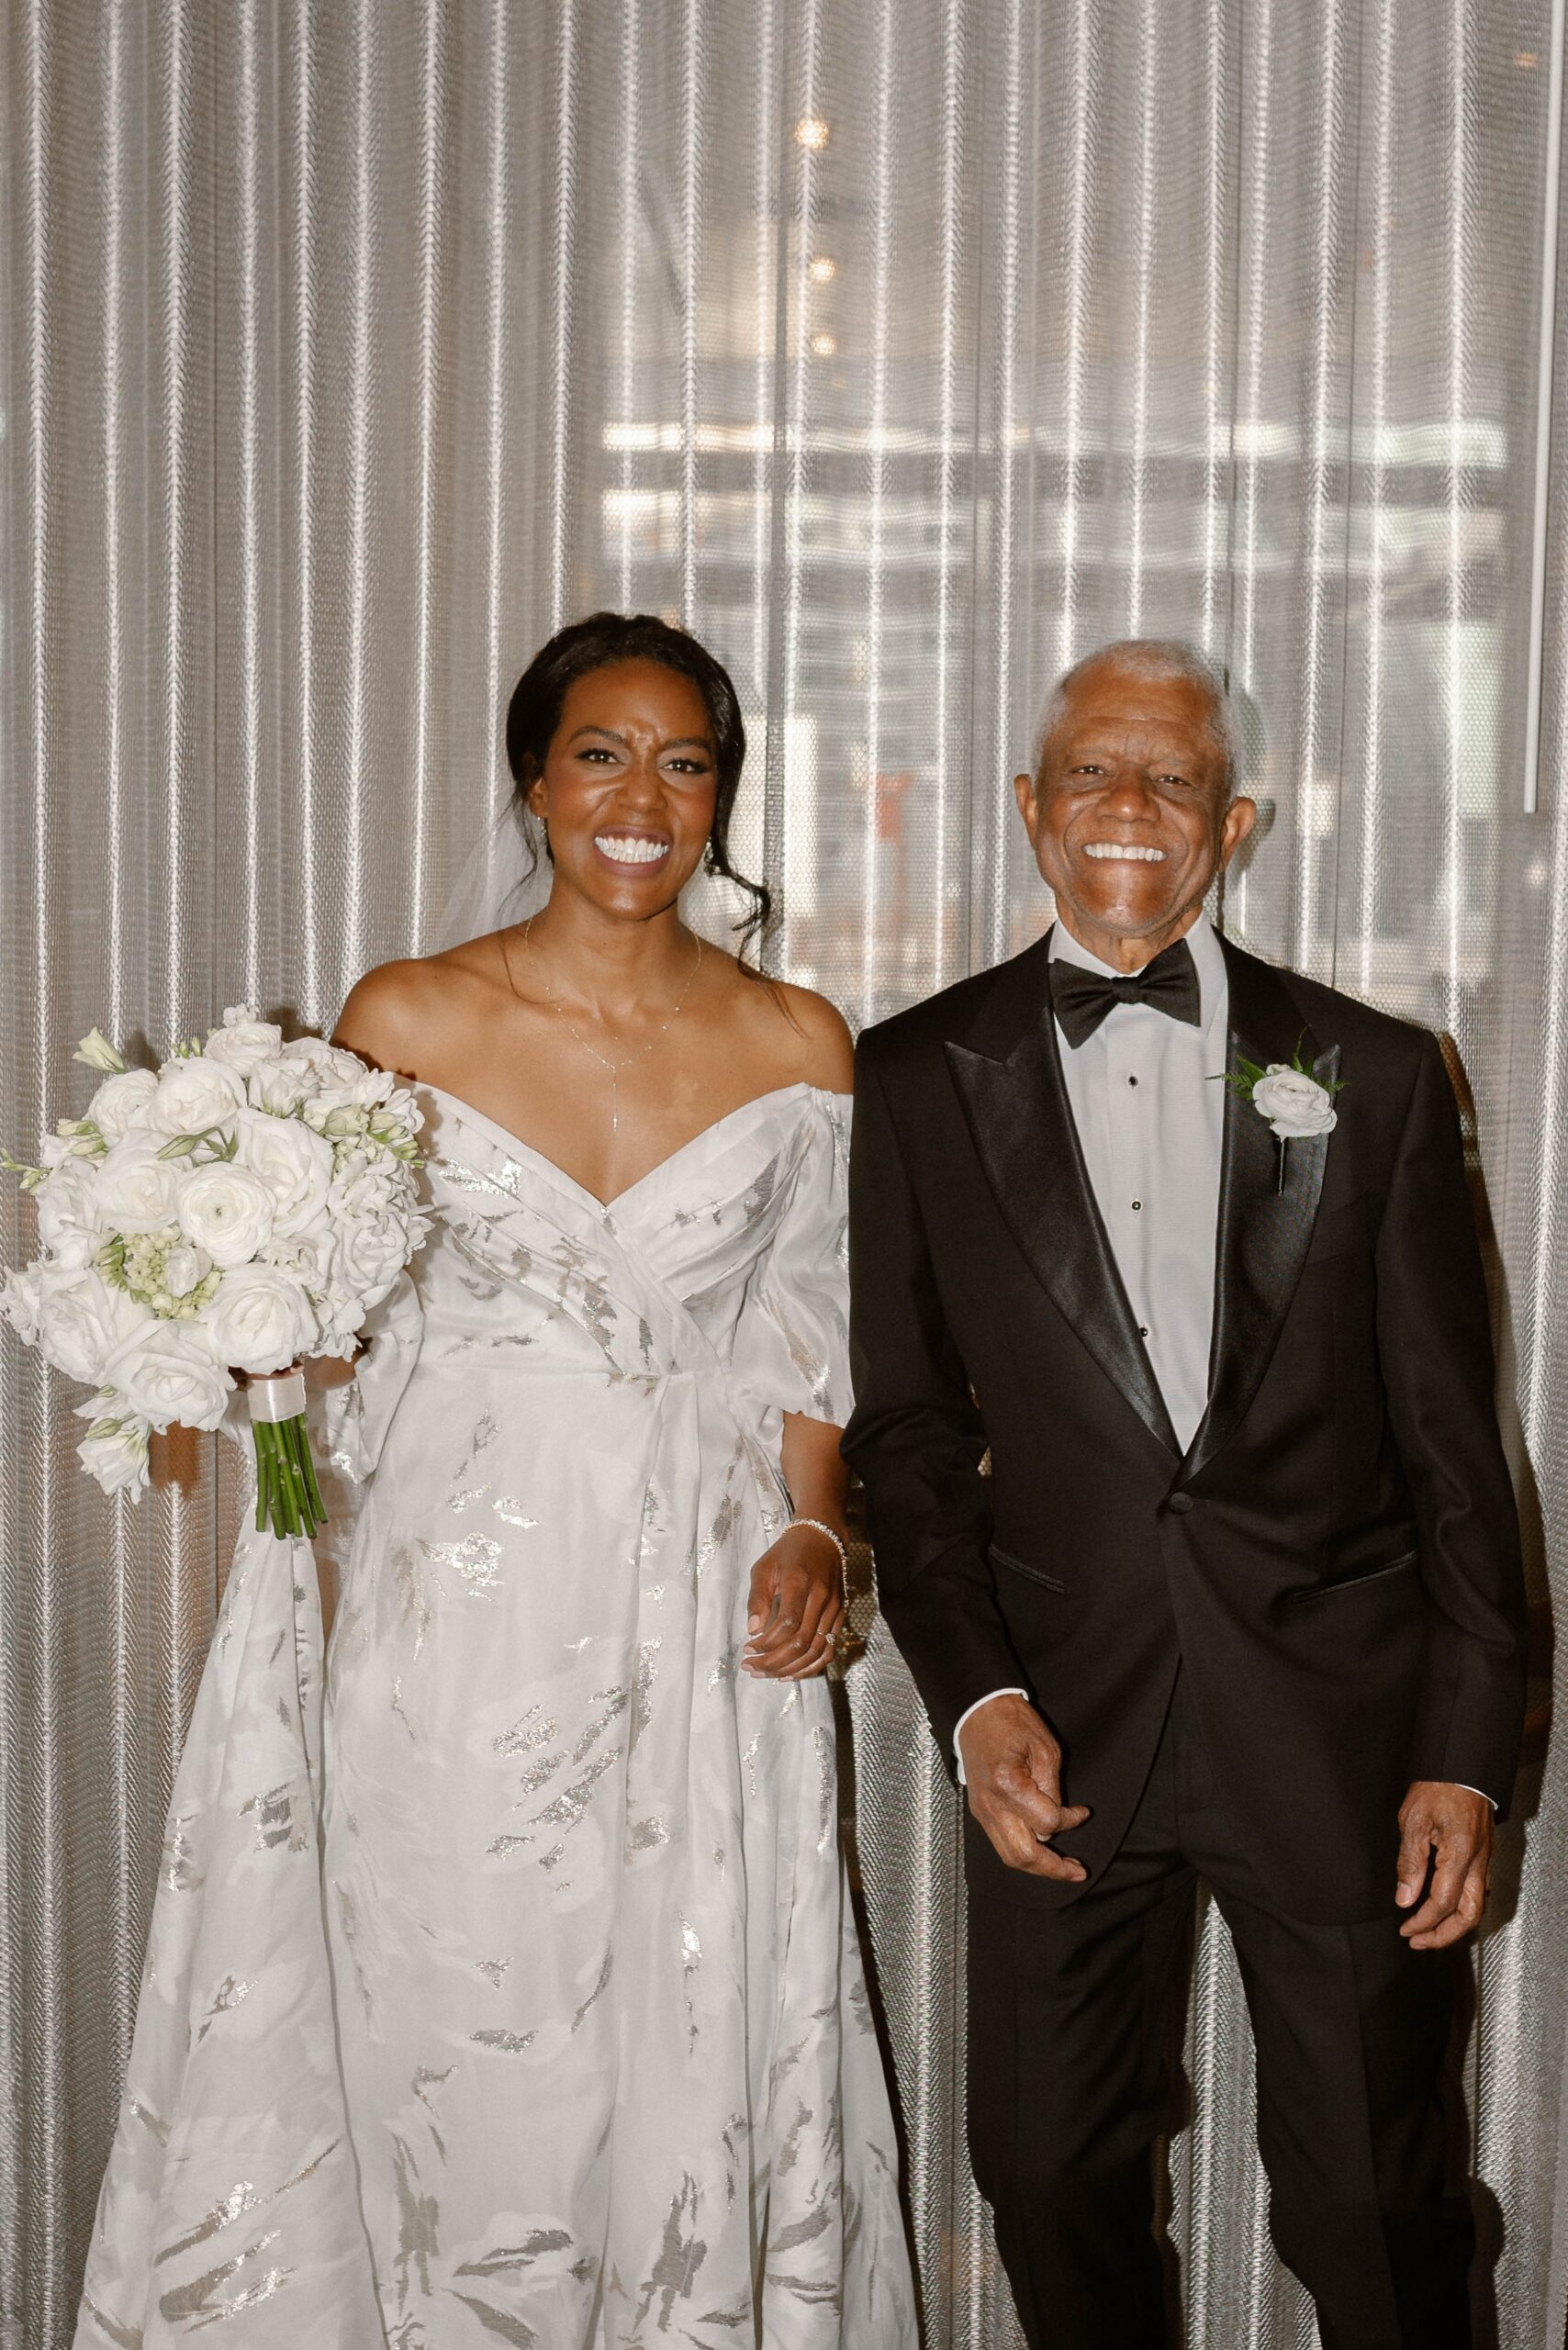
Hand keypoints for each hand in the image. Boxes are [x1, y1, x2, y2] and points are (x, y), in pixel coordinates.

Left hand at [743, 1523, 845, 1679]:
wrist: (823, 1538)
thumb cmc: (788, 1553)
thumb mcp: (764, 1567)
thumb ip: (757, 1598)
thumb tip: (752, 1630)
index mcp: (800, 1582)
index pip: (787, 1624)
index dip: (766, 1643)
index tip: (748, 1649)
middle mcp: (821, 1598)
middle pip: (801, 1643)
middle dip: (773, 1662)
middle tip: (752, 1667)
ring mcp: (834, 1608)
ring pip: (816, 1651)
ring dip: (790, 1669)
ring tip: (767, 1674)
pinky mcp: (840, 1616)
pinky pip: (829, 1649)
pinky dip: (811, 1667)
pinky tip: (791, 1673)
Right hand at [958, 1693, 1090, 1880]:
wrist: (977, 1710)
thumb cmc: (1010, 1721)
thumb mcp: (1044, 1746)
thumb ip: (1053, 1786)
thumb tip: (1060, 1815)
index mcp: (1008, 1785)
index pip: (1047, 1821)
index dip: (1070, 1820)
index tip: (1083, 1811)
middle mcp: (991, 1805)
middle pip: (1023, 1855)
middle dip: (1053, 1869)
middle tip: (1077, 1872)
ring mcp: (983, 1811)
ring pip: (1010, 1856)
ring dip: (1038, 1867)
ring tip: (1061, 1868)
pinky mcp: (981, 1811)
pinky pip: (1002, 1843)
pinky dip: (1023, 1852)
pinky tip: (1041, 1850)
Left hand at [1395, 1781, 1493, 1947]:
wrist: (1462, 1765)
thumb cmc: (1438, 1786)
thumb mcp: (1413, 1820)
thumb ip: (1410, 1862)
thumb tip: (1405, 1898)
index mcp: (1460, 1855)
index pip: (1443, 1902)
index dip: (1423, 1921)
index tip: (1405, 1929)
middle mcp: (1478, 1862)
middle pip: (1469, 1915)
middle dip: (1444, 1935)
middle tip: (1419, 1941)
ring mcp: (1484, 1859)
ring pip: (1477, 1906)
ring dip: (1454, 1924)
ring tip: (1429, 1931)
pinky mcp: (1484, 1854)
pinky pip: (1478, 1891)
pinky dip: (1462, 1908)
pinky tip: (1444, 1907)